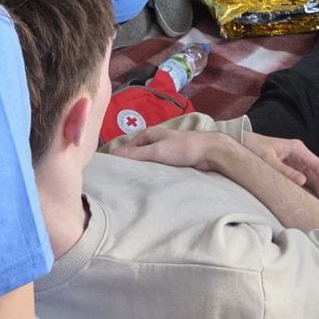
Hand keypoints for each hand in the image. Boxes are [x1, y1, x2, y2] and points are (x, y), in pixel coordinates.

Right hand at [114, 126, 237, 171]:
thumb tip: (114, 154)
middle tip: (118, 181)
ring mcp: (162, 150)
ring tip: (131, 184)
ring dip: (141, 170)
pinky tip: (148, 182)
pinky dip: (151, 172)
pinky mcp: (171, 159)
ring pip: (146, 161)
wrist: (209, 152)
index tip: (109, 171)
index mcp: (148, 134)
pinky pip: (155, 166)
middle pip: (136, 154)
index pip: (126, 147)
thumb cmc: (183, 148)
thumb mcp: (157, 151)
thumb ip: (136, 153)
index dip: (118, 158)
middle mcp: (154, 141)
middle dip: (129, 165)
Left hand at [243, 132, 318, 205]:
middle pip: (316, 175)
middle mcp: (298, 155)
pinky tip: (311, 201)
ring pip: (310, 179)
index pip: (318, 166)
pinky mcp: (287, 169)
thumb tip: (303, 181)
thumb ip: (284, 171)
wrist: (238, 143)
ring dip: (317, 192)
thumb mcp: (267, 160)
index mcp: (297, 149)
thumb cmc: (252, 148)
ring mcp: (293, 162)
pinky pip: (301, 181)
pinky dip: (307, 191)